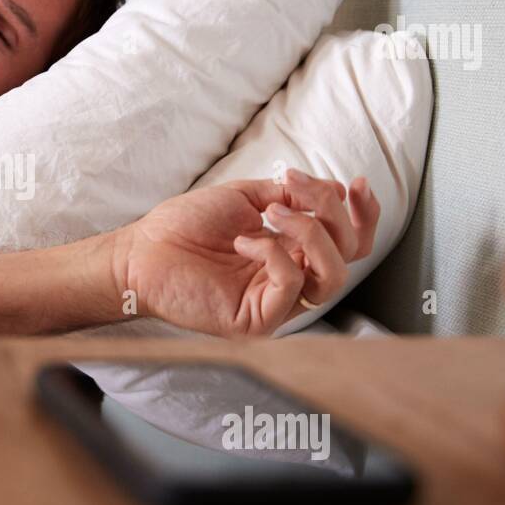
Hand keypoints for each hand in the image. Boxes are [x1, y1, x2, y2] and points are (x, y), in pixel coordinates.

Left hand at [112, 169, 379, 336]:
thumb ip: (289, 195)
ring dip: (310, 232)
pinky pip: (292, 286)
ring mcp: (276, 303)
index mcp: (291, 251)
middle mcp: (291, 278)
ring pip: (333, 275)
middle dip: (332, 212)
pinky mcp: (258, 320)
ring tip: (271, 212)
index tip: (356, 184)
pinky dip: (273, 254)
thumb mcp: (244, 197)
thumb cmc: (184, 226)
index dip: (363, 214)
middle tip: (293, 187)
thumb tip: (331, 189)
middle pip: (348, 253)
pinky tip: (244, 241)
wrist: (141, 252)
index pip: (349, 242)